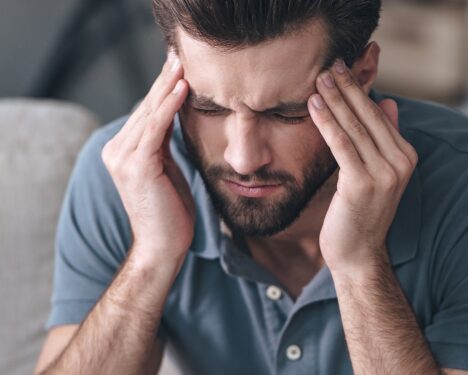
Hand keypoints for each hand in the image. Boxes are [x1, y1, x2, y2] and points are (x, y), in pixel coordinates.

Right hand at [101, 50, 193, 264]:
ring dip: (167, 86)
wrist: (162, 247)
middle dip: (164, 81)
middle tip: (179, 55)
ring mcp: (123, 158)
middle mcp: (116, 151)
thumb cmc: (170, 212)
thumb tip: (175, 118)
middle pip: (146, 108)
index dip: (162, 89)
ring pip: (150, 114)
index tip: (177, 66)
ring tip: (183, 64)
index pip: (146, 113)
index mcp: (122, 151)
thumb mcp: (167, 170)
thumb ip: (164, 145)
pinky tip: (181, 88)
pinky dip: (168, 107)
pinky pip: (155, 128)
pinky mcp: (137, 166)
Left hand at [307, 59, 417, 273]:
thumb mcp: (377, 172)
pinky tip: (313, 105)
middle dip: (347, 88)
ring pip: (354, 127)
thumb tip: (388, 102)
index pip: (379, 115)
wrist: (359, 254)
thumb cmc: (362, 213)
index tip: (342, 69)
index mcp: (406, 156)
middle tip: (330, 64)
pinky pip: (342, 144)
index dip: (359, 90)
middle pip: (369, 116)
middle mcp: (400, 163)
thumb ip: (384, 138)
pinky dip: (327, 122)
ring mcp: (384, 174)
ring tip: (319, 78)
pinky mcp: (362, 183)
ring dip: (334, 99)